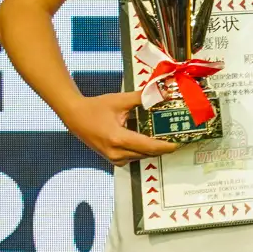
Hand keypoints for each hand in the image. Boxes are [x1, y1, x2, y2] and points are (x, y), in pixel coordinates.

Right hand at [61, 90, 180, 165]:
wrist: (75, 117)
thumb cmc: (95, 108)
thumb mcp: (119, 101)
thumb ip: (141, 97)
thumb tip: (159, 92)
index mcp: (118, 139)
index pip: (148, 146)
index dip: (165, 146)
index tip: (178, 144)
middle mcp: (116, 152)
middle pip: (147, 153)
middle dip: (163, 148)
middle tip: (176, 138)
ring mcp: (113, 158)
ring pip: (141, 156)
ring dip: (153, 149)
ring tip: (166, 139)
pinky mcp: (112, 159)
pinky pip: (133, 157)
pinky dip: (143, 150)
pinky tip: (150, 141)